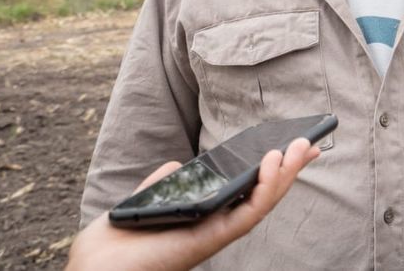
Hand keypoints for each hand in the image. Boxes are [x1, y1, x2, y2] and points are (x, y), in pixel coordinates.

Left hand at [66, 138, 320, 270]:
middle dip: (289, 170)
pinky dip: (264, 188)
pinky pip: (247, 213)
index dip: (272, 170)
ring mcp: (216, 233)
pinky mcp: (211, 239)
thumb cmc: (115, 244)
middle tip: (310, 144)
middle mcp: (216, 226)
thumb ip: (164, 183)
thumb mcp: (144, 201)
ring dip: (285, 175)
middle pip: (262, 195)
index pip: (247, 190)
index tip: (291, 145)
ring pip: (262, 203)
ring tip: (300, 147)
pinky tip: (273, 164)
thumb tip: (178, 165)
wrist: (94, 269)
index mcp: (204, 216)